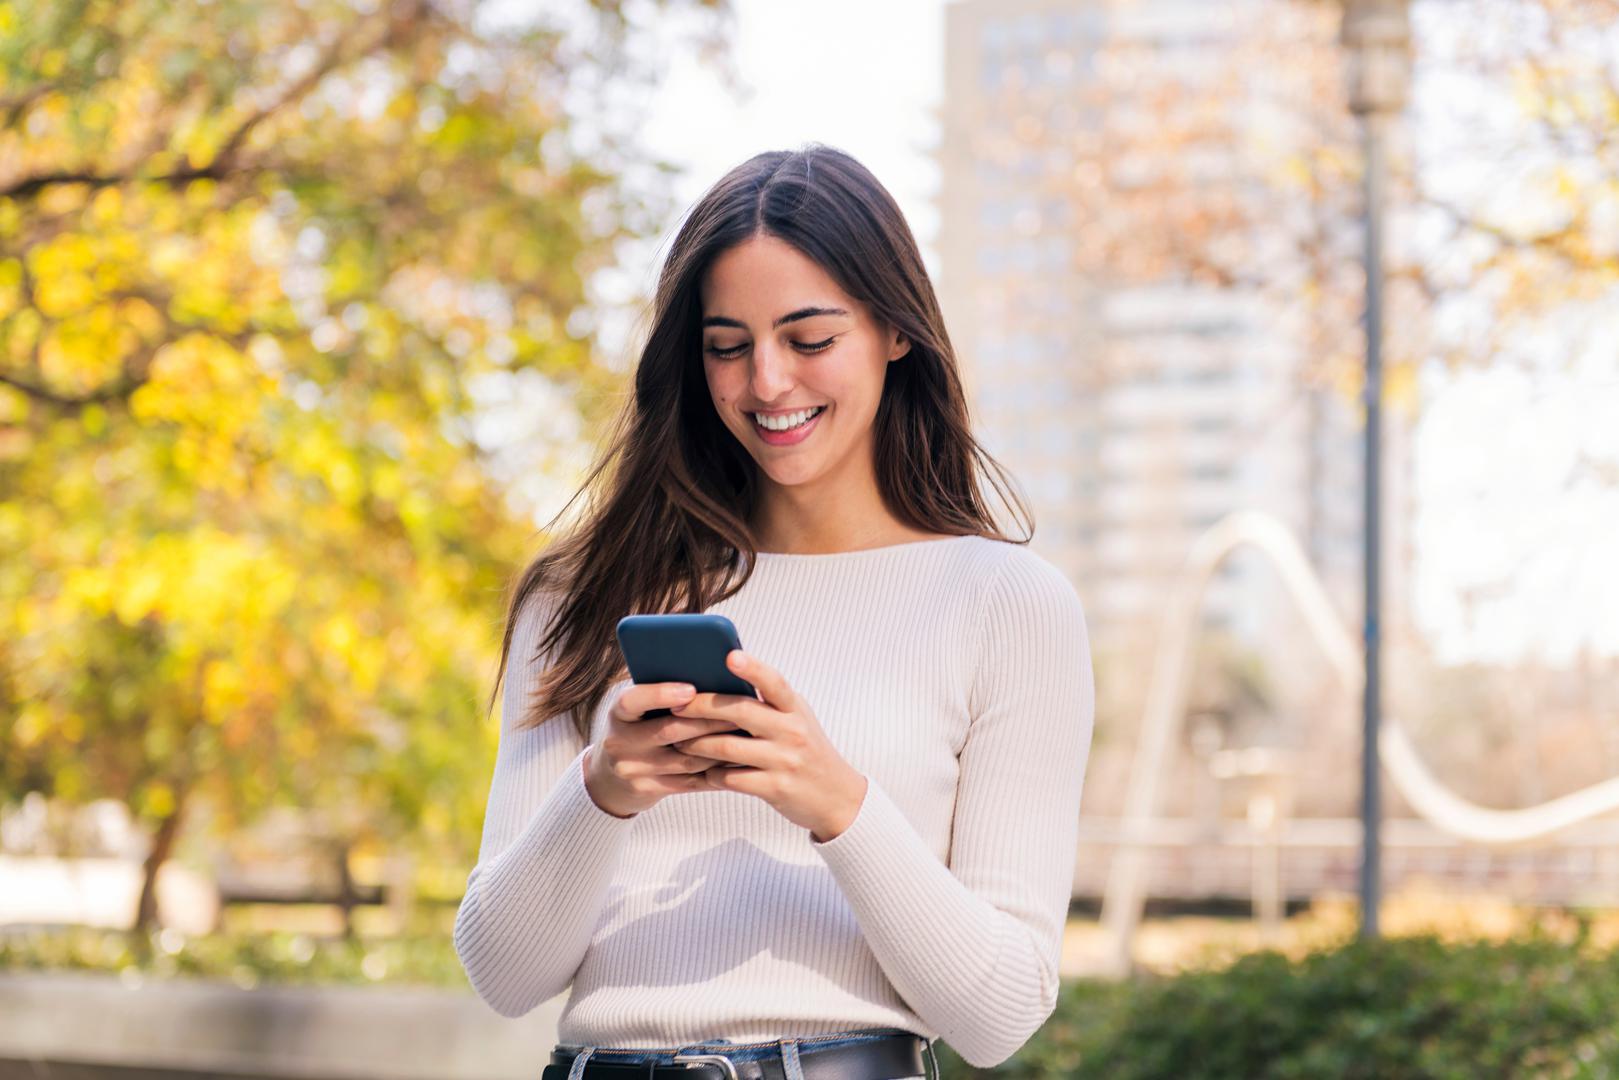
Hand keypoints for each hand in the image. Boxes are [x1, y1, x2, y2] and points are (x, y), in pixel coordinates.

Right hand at [583, 680, 740, 817]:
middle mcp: (620, 742)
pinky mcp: (648, 790)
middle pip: (668, 731)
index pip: (633, 701)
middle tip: (740, 711)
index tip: (691, 690)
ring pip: (685, 759)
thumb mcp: (638, 709)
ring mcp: (632, 770)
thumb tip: (709, 674)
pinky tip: (737, 762)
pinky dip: (715, 772)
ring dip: (718, 748)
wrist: (611, 777)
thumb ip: (662, 694)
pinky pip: (689, 783)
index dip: (661, 694)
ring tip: (746, 735)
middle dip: (707, 721)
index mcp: (618, 713)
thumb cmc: (637, 728)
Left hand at [670, 650, 868, 841]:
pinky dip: (711, 774)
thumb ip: (769, 702)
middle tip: (676, 706)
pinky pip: (732, 778)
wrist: (837, 798)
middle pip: (740, 712)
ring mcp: (784, 760)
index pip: (774, 682)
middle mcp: (792, 731)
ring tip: (678, 741)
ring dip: (696, 744)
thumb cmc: (807, 751)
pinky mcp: (775, 788)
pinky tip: (700, 771)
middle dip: (702, 707)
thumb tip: (725, 678)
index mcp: (796, 709)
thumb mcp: (797, 720)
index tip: (729, 656)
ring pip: (728, 747)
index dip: (753, 668)